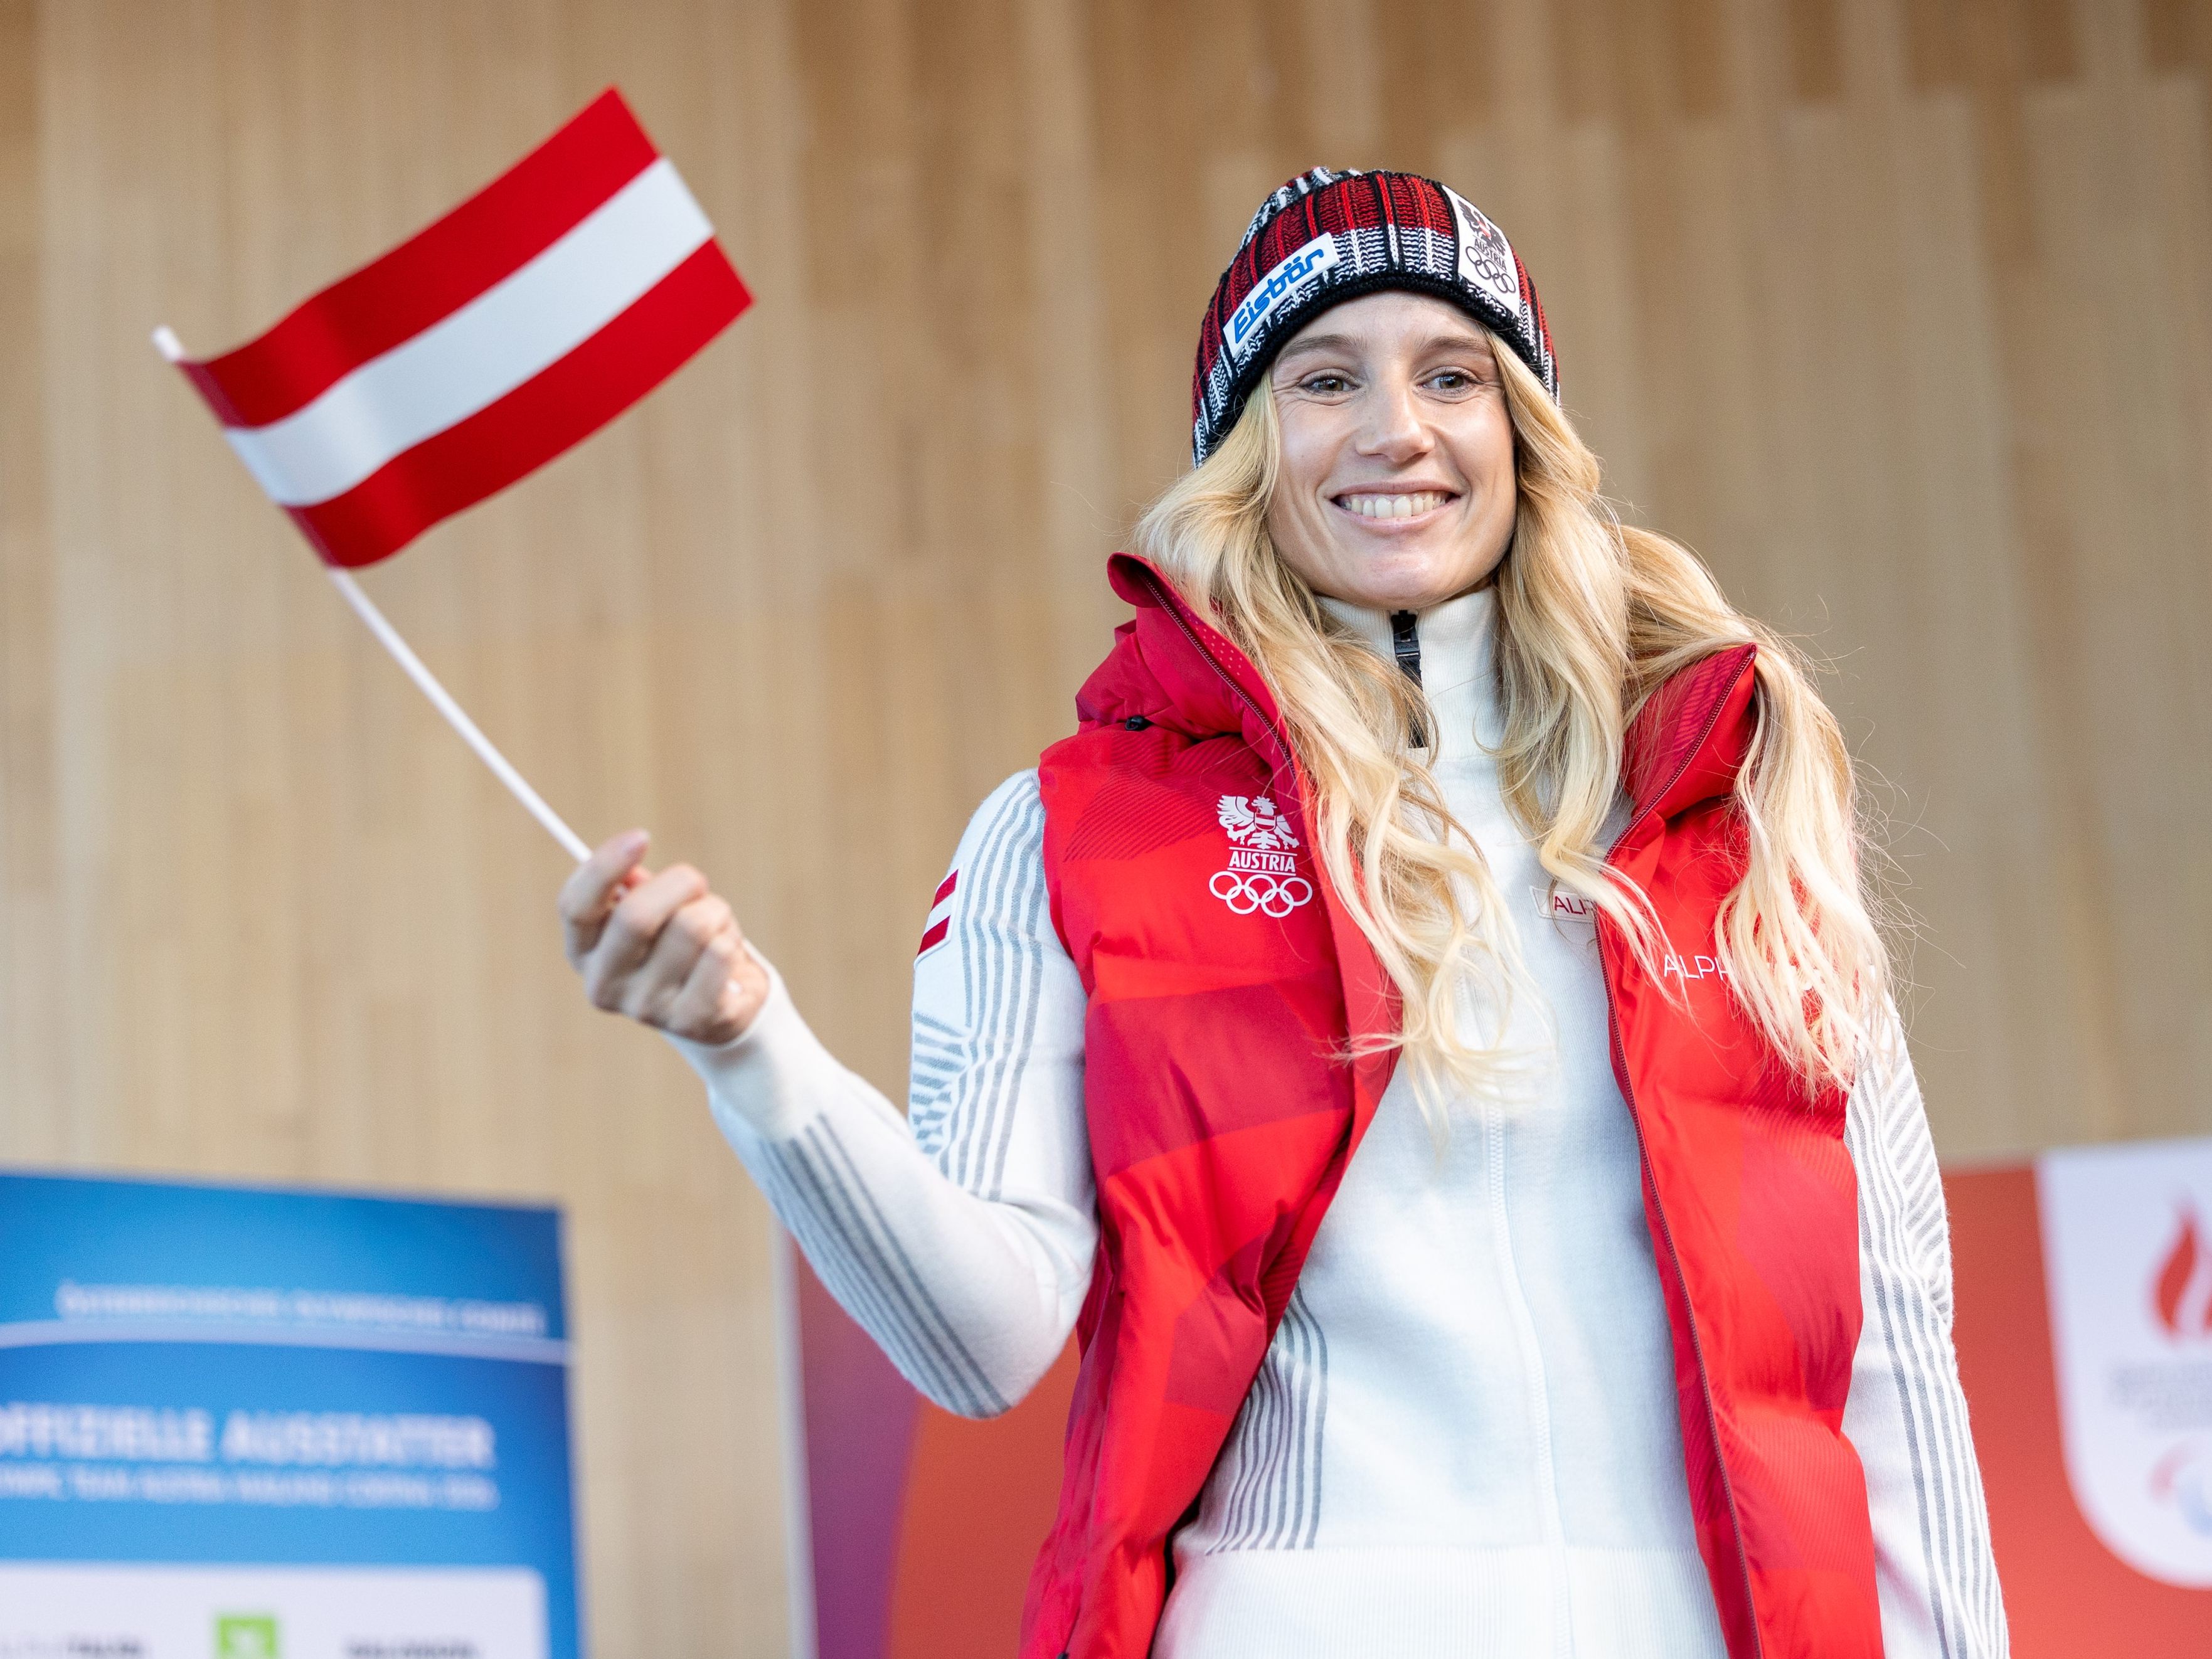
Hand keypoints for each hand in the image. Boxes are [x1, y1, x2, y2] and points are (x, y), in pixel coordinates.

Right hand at [558, 831, 769, 1045]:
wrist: (720, 1005)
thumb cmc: (679, 943)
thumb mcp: (652, 910)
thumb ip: (635, 889)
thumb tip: (629, 871)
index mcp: (583, 952)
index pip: (575, 906)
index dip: (604, 865)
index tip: (640, 836)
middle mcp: (604, 985)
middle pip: (635, 916)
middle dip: (679, 883)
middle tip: (697, 883)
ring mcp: (645, 1009)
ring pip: (691, 928)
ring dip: (715, 912)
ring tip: (715, 926)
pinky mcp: (690, 1021)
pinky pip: (720, 954)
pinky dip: (731, 941)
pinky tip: (726, 955)